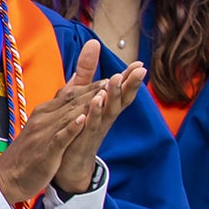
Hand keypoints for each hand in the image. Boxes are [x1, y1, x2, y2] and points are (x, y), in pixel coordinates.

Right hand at [0, 49, 105, 206]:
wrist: (6, 178)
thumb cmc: (26, 154)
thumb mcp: (41, 128)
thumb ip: (57, 109)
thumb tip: (71, 92)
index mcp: (44, 112)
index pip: (70, 95)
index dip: (91, 87)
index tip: (109, 79)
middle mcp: (43, 119)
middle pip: (72, 101)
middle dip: (94, 90)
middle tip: (114, 80)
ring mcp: (44, 134)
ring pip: (69, 115)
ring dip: (87, 104)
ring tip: (104, 93)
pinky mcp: (45, 151)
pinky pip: (60, 137)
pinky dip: (71, 128)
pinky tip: (83, 120)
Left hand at [51, 39, 147, 196]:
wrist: (68, 164)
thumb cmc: (77, 127)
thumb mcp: (82, 95)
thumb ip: (87, 73)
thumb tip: (93, 44)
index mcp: (105, 108)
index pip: (120, 91)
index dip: (129, 79)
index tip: (140, 64)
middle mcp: (104, 119)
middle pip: (119, 100)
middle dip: (128, 85)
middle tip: (139, 70)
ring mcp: (95, 130)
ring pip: (106, 112)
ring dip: (111, 96)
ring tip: (115, 80)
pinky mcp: (82, 140)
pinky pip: (89, 125)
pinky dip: (93, 114)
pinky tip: (95, 102)